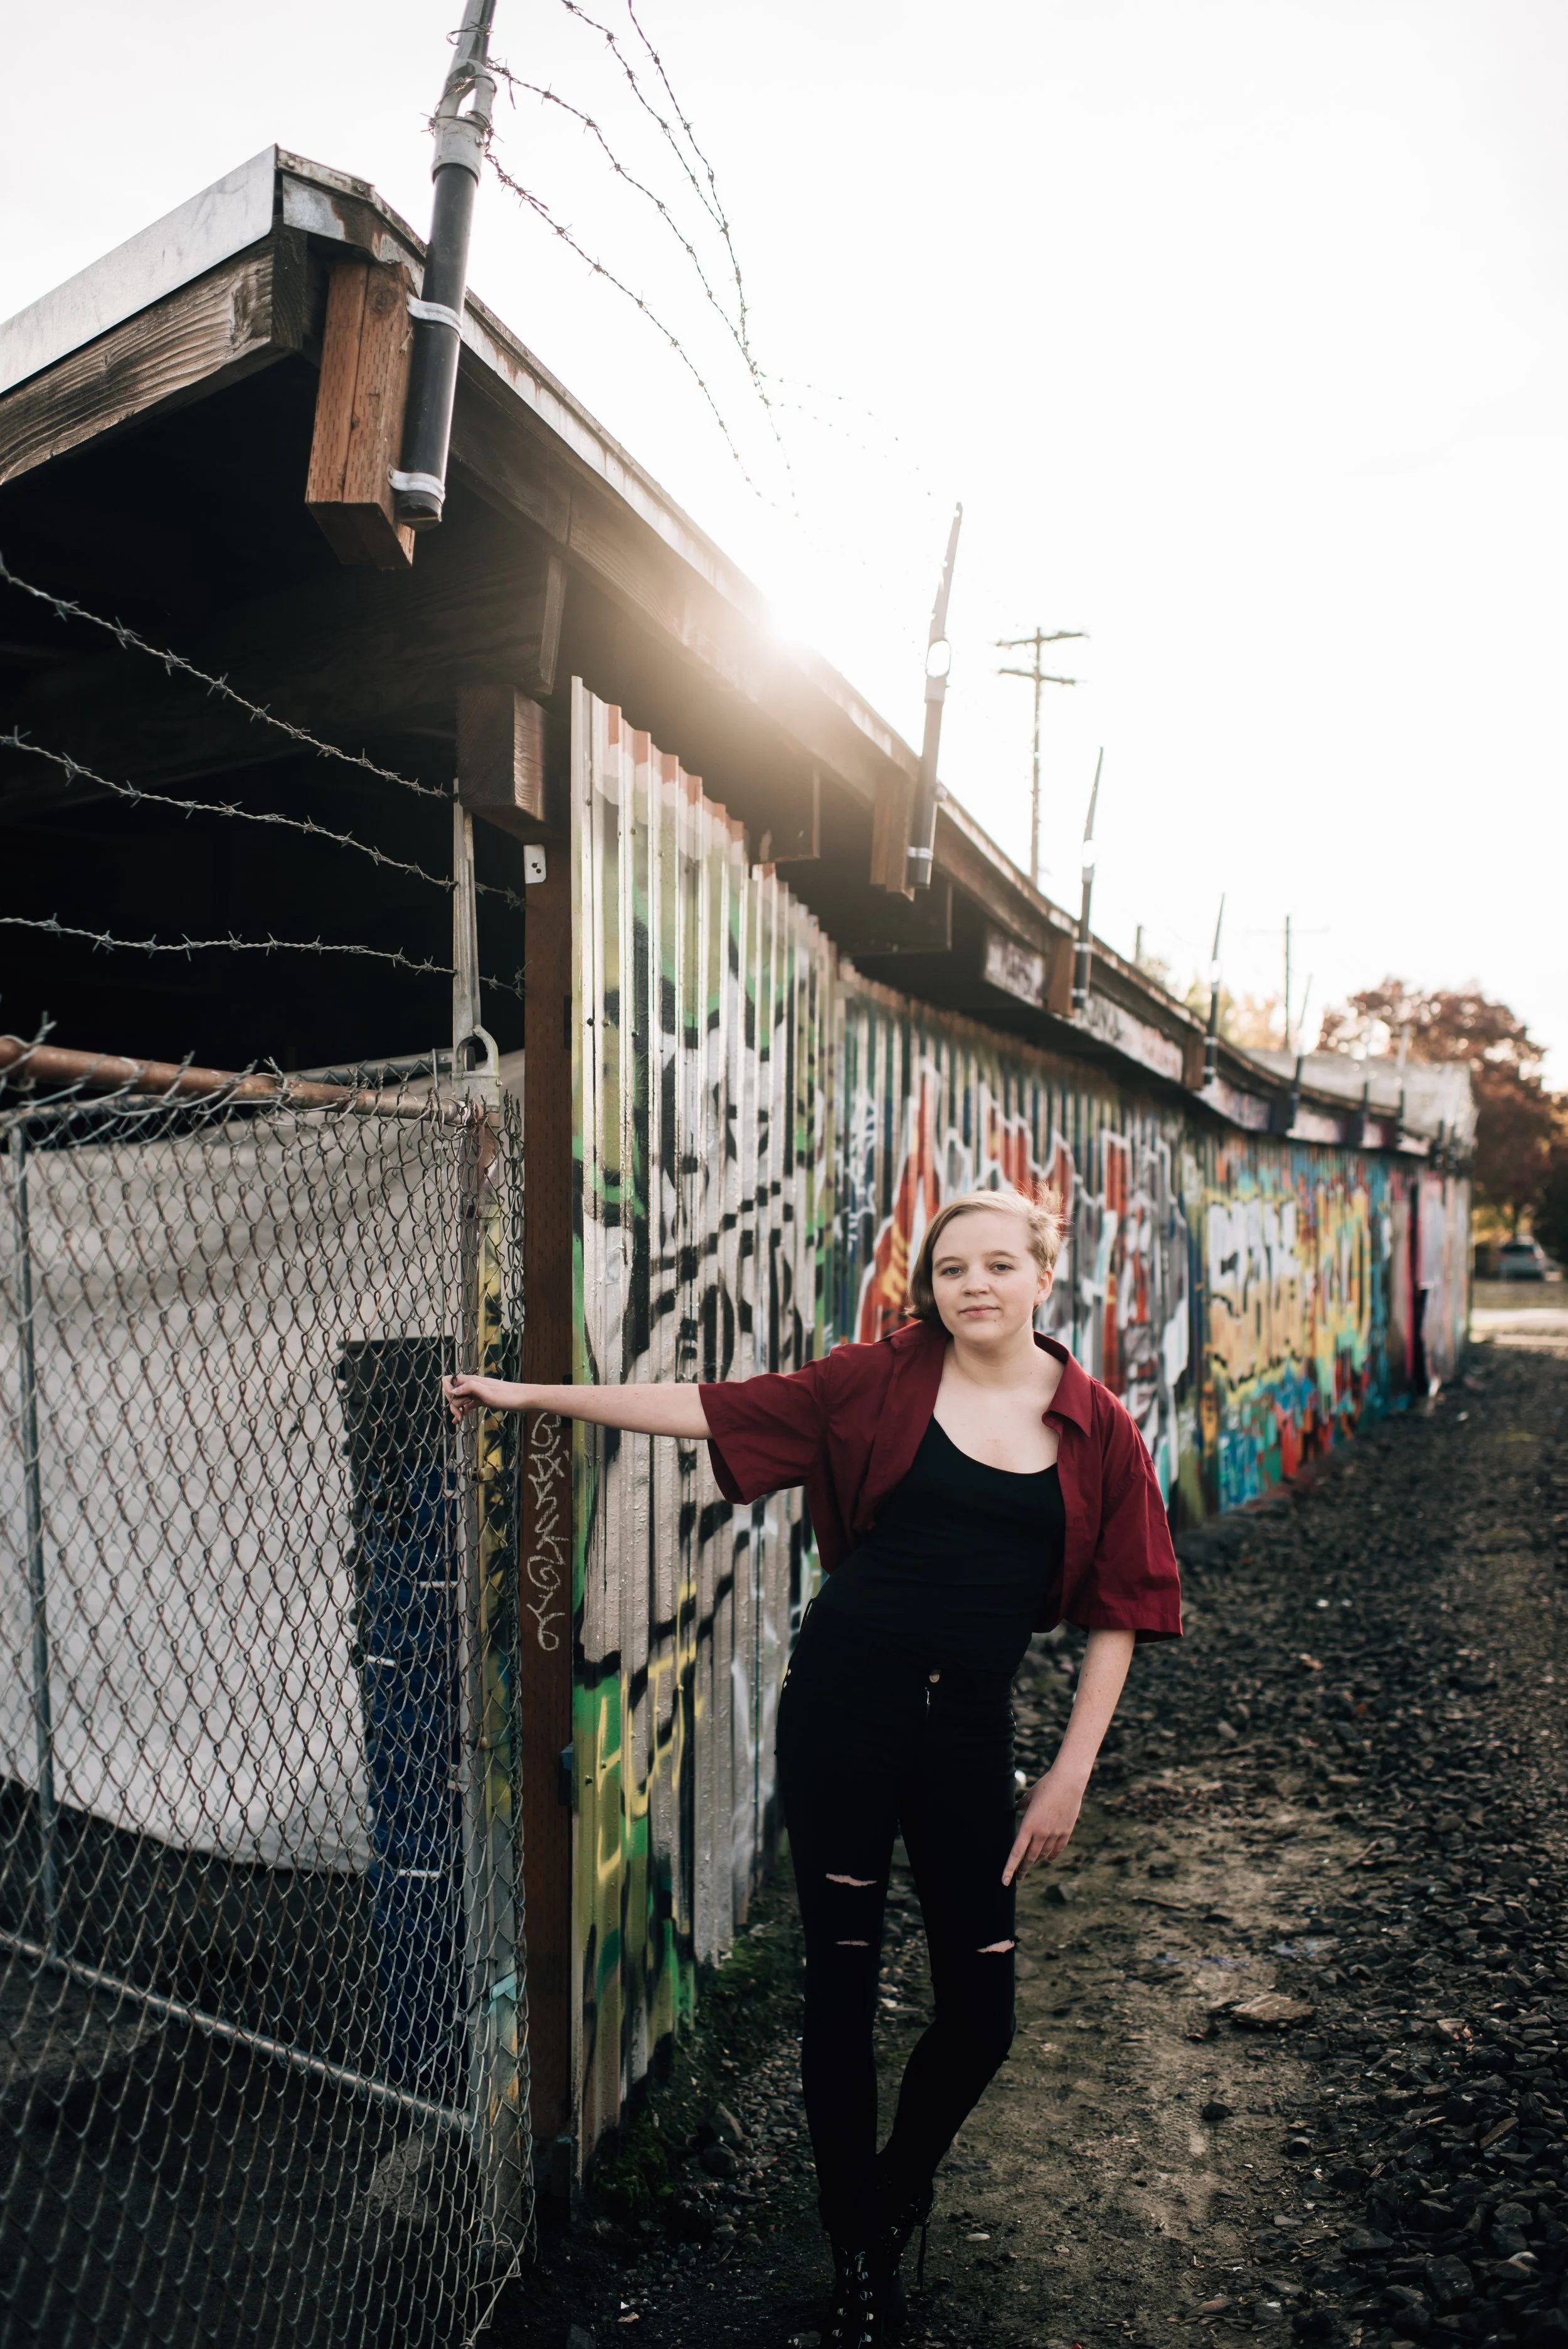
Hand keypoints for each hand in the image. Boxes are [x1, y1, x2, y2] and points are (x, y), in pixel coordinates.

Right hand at [443, 1372, 526, 1422]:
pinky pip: (468, 1404)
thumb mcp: (488, 1393)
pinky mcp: (482, 1400)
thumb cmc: (508, 1396)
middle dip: (452, 1402)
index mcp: (473, 1381)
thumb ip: (470, 1388)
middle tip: (458, 1414)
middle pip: (453, 1391)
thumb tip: (453, 1391)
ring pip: (460, 1399)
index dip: (447, 1390)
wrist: (524, 1400)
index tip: (454, 1401)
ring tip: (459, 1419)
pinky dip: (462, 1411)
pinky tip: (459, 1420)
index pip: (450, 1380)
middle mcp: (473, 1385)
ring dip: (456, 1408)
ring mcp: (477, 1393)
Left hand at [1002, 1766, 1085, 1884]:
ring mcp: (1054, 1834)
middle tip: (1018, 1877)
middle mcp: (1041, 1833)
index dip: (1010, 1869)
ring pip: (1043, 1854)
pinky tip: (1048, 1859)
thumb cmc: (1046, 1786)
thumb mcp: (1029, 1796)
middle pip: (1030, 1858)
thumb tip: (1015, 1807)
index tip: (1005, 1881)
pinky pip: (1057, 1849)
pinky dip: (1051, 1855)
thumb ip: (1021, 1805)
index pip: (1016, 1853)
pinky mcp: (1066, 1832)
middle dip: (1023, 1869)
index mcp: (1028, 1825)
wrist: (1068, 1782)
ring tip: (1031, 1863)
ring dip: (1036, 1859)